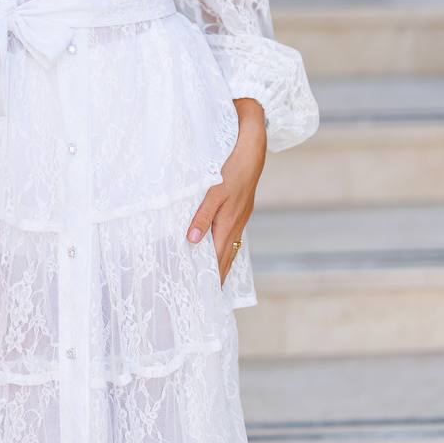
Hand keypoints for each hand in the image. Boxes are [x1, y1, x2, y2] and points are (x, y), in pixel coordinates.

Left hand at [185, 99, 266, 285]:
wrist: (252, 146)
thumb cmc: (232, 167)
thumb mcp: (214, 191)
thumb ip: (203, 215)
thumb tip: (191, 241)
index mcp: (229, 222)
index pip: (218, 258)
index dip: (211, 276)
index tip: (205, 294)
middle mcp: (236, 223)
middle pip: (225, 256)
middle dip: (217, 276)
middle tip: (208, 295)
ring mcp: (241, 216)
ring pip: (230, 246)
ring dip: (222, 263)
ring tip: (215, 281)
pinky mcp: (241, 208)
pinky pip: (232, 234)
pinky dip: (225, 246)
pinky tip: (221, 248)